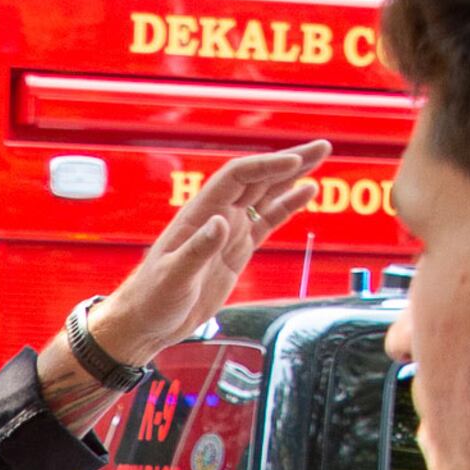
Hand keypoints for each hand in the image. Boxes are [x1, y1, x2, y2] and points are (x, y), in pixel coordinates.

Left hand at [84, 145, 331, 372]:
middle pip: (258, 178)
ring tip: (320, 160)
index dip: (266, 168)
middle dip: (289, 161)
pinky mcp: (236, 251)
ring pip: (266, 195)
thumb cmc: (152, 298)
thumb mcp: (174, 277)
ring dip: (292, 177)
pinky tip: (305, 193)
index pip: (238, 178)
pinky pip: (266, 222)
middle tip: (321, 148)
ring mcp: (228, 231)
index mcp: (200, 214)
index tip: (294, 164)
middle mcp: (217, 215)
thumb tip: (221, 223)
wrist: (148, 321)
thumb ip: (198, 250)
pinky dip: (287, 207)